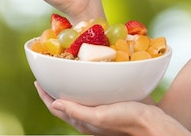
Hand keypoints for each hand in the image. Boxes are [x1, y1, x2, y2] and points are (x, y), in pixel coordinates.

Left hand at [35, 82, 177, 135]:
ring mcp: (100, 108)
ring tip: (66, 68)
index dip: (45, 95)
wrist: (153, 122)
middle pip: (66, 100)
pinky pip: (94, 90)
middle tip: (49, 70)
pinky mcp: (111, 100)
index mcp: (83, 121)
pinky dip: (87, 81)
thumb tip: (54, 103)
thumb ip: (77, 111)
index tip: (37, 80)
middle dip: (56, 87)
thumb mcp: (100, 117)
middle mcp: (89, 115)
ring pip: (80, 95)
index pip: (56, 107)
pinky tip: (91, 71)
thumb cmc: (127, 120)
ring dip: (71, 82)